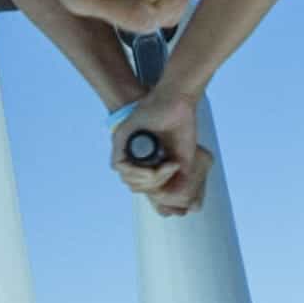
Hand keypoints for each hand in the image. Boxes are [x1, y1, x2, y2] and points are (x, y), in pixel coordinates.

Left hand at [110, 88, 209, 216]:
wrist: (178, 102)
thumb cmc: (181, 126)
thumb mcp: (183, 159)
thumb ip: (179, 180)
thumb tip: (174, 200)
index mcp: (143, 160)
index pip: (140, 186)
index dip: (156, 192)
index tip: (174, 184)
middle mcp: (131, 154)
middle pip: (134, 186)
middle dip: (156, 186)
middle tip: (174, 170)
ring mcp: (124, 146)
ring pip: (128, 179)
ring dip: (152, 179)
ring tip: (171, 166)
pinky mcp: (120, 137)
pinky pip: (120, 166)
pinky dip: (140, 172)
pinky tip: (159, 167)